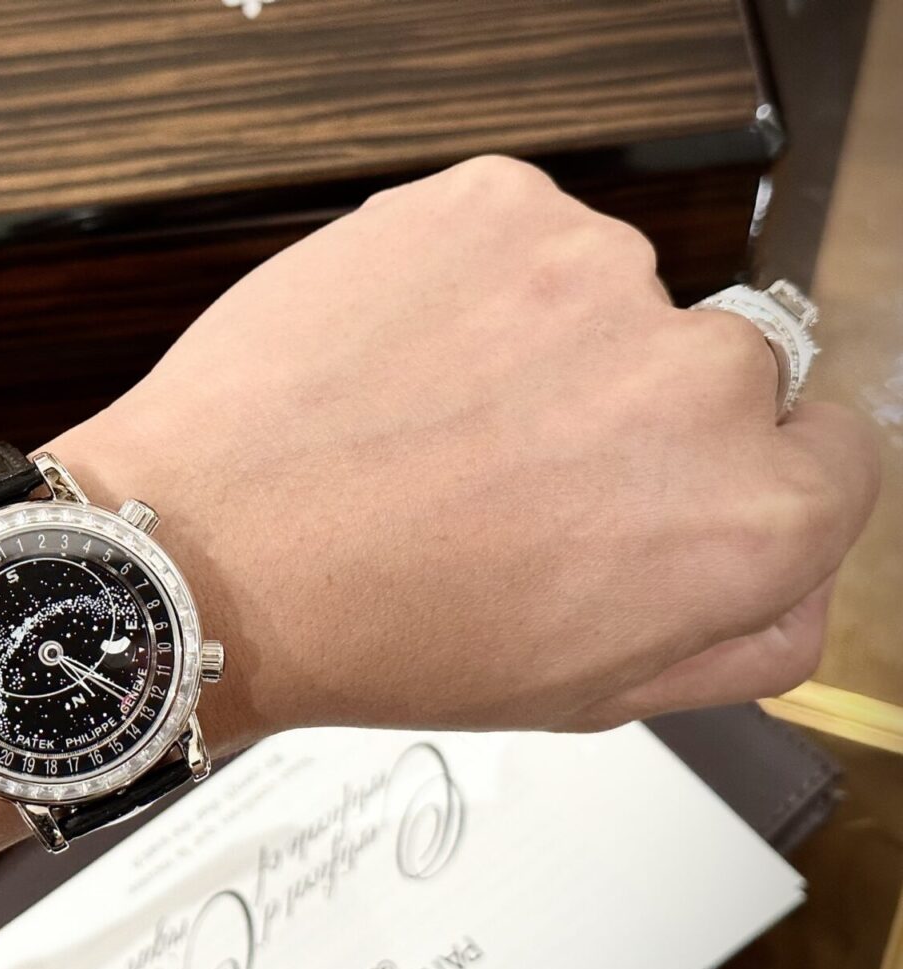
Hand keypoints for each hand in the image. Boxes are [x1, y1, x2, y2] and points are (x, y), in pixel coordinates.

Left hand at [46, 156, 879, 741]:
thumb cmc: (372, 631)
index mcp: (744, 521)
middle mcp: (697, 383)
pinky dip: (471, 287)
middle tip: (514, 475)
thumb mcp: (588, 690)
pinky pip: (520, 240)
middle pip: (725, 373)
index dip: (741, 480)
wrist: (205, 550)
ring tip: (433, 425)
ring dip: (546, 346)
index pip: (835, 457)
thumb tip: (795, 577)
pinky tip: (401, 363)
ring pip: (611, 300)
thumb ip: (737, 637)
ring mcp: (594, 276)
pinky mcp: (496, 207)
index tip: (665, 487)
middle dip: (634, 420)